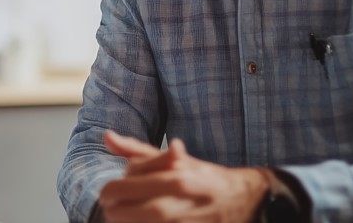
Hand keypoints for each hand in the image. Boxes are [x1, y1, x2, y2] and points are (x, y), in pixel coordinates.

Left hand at [98, 130, 268, 222]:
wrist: (244, 200)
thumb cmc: (203, 177)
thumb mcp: (174, 159)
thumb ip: (137, 151)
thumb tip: (107, 137)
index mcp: (174, 178)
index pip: (121, 189)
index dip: (109, 193)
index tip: (110, 193)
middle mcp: (178, 204)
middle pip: (125, 213)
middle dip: (114, 211)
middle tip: (114, 208)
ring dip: (128, 222)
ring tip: (129, 216)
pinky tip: (145, 222)